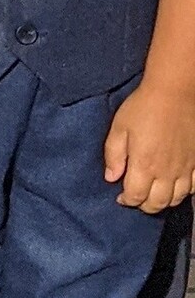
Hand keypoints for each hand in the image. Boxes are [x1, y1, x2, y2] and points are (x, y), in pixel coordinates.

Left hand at [104, 77, 194, 212]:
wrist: (175, 92)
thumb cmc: (143, 107)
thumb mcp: (119, 128)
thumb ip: (113, 156)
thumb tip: (111, 178)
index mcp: (144, 165)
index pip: (135, 197)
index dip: (126, 201)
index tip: (121, 196)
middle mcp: (166, 171)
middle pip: (157, 204)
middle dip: (144, 205)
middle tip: (137, 197)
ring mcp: (185, 168)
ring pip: (177, 198)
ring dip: (164, 201)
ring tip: (154, 193)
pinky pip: (194, 186)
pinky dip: (185, 192)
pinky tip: (176, 185)